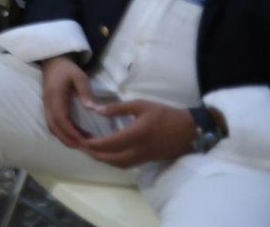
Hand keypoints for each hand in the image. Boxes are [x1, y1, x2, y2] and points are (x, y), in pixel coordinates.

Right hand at [40, 56, 94, 148]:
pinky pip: (52, 124)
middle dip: (67, 139)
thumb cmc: (68, 69)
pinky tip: (75, 135)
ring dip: (65, 138)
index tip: (84, 140)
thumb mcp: (79, 76)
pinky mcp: (48, 108)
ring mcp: (46, 106)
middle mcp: (48, 104)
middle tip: (84, 148)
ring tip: (81, 143)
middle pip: (54, 127)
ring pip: (52, 127)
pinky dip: (62, 133)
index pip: (61, 118)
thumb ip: (85, 91)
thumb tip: (92, 108)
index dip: (71, 131)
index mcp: (55, 96)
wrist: (52, 62)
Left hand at [81, 100, 195, 167]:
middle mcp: (139, 150)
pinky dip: (112, 162)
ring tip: (90, 150)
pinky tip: (105, 154)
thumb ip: (117, 108)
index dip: (93, 144)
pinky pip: (125, 165)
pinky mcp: (146, 161)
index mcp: (137, 134)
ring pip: (117, 164)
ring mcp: (143, 158)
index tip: (80, 140)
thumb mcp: (141, 105)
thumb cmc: (164, 114)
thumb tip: (96, 110)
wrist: (188, 130)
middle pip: (111, 158)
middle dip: (94, 154)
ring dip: (102, 159)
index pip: (110, 143)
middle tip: (81, 146)